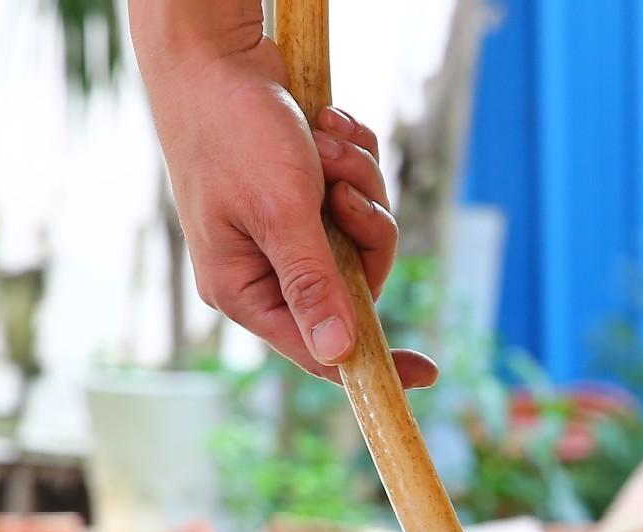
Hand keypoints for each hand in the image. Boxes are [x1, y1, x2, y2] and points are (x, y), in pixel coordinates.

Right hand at [133, 7, 436, 388]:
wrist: (215, 48)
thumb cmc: (233, 128)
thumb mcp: (280, 213)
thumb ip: (312, 285)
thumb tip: (337, 354)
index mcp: (245, 288)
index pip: (318, 350)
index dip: (374, 362)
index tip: (427, 372)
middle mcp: (266, 266)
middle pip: (358, 281)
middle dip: (363, 223)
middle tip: (340, 187)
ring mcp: (287, 229)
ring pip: (364, 232)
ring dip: (358, 181)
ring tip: (324, 141)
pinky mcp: (304, 195)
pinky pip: (358, 193)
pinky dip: (353, 158)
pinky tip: (326, 125)